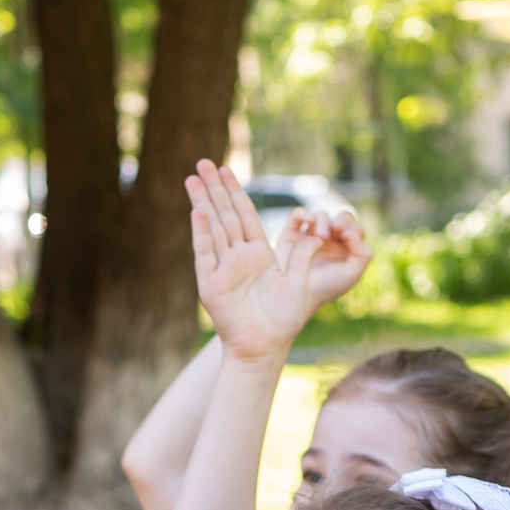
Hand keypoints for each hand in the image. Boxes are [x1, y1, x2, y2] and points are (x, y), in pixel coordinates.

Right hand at [184, 161, 319, 365]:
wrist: (264, 347)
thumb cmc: (282, 321)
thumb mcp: (298, 283)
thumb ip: (303, 256)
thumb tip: (316, 233)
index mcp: (258, 254)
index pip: (244, 215)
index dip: (236, 191)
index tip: (226, 170)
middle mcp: (237, 257)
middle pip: (225, 214)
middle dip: (215, 188)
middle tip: (203, 162)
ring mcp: (221, 268)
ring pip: (212, 227)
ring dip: (203, 202)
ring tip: (193, 177)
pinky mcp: (210, 284)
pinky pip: (206, 253)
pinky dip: (202, 232)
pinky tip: (198, 211)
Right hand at [299, 209, 374, 310]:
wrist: (295, 297)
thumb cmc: (327, 287)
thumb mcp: (351, 274)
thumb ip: (363, 254)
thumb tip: (354, 233)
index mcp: (347, 247)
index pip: (355, 229)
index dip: (353, 228)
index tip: (347, 237)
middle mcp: (331, 238)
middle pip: (341, 217)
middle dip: (341, 220)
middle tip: (337, 228)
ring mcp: (310, 234)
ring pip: (321, 215)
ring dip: (323, 221)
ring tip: (321, 237)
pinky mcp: (291, 233)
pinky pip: (297, 215)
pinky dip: (302, 213)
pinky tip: (308, 220)